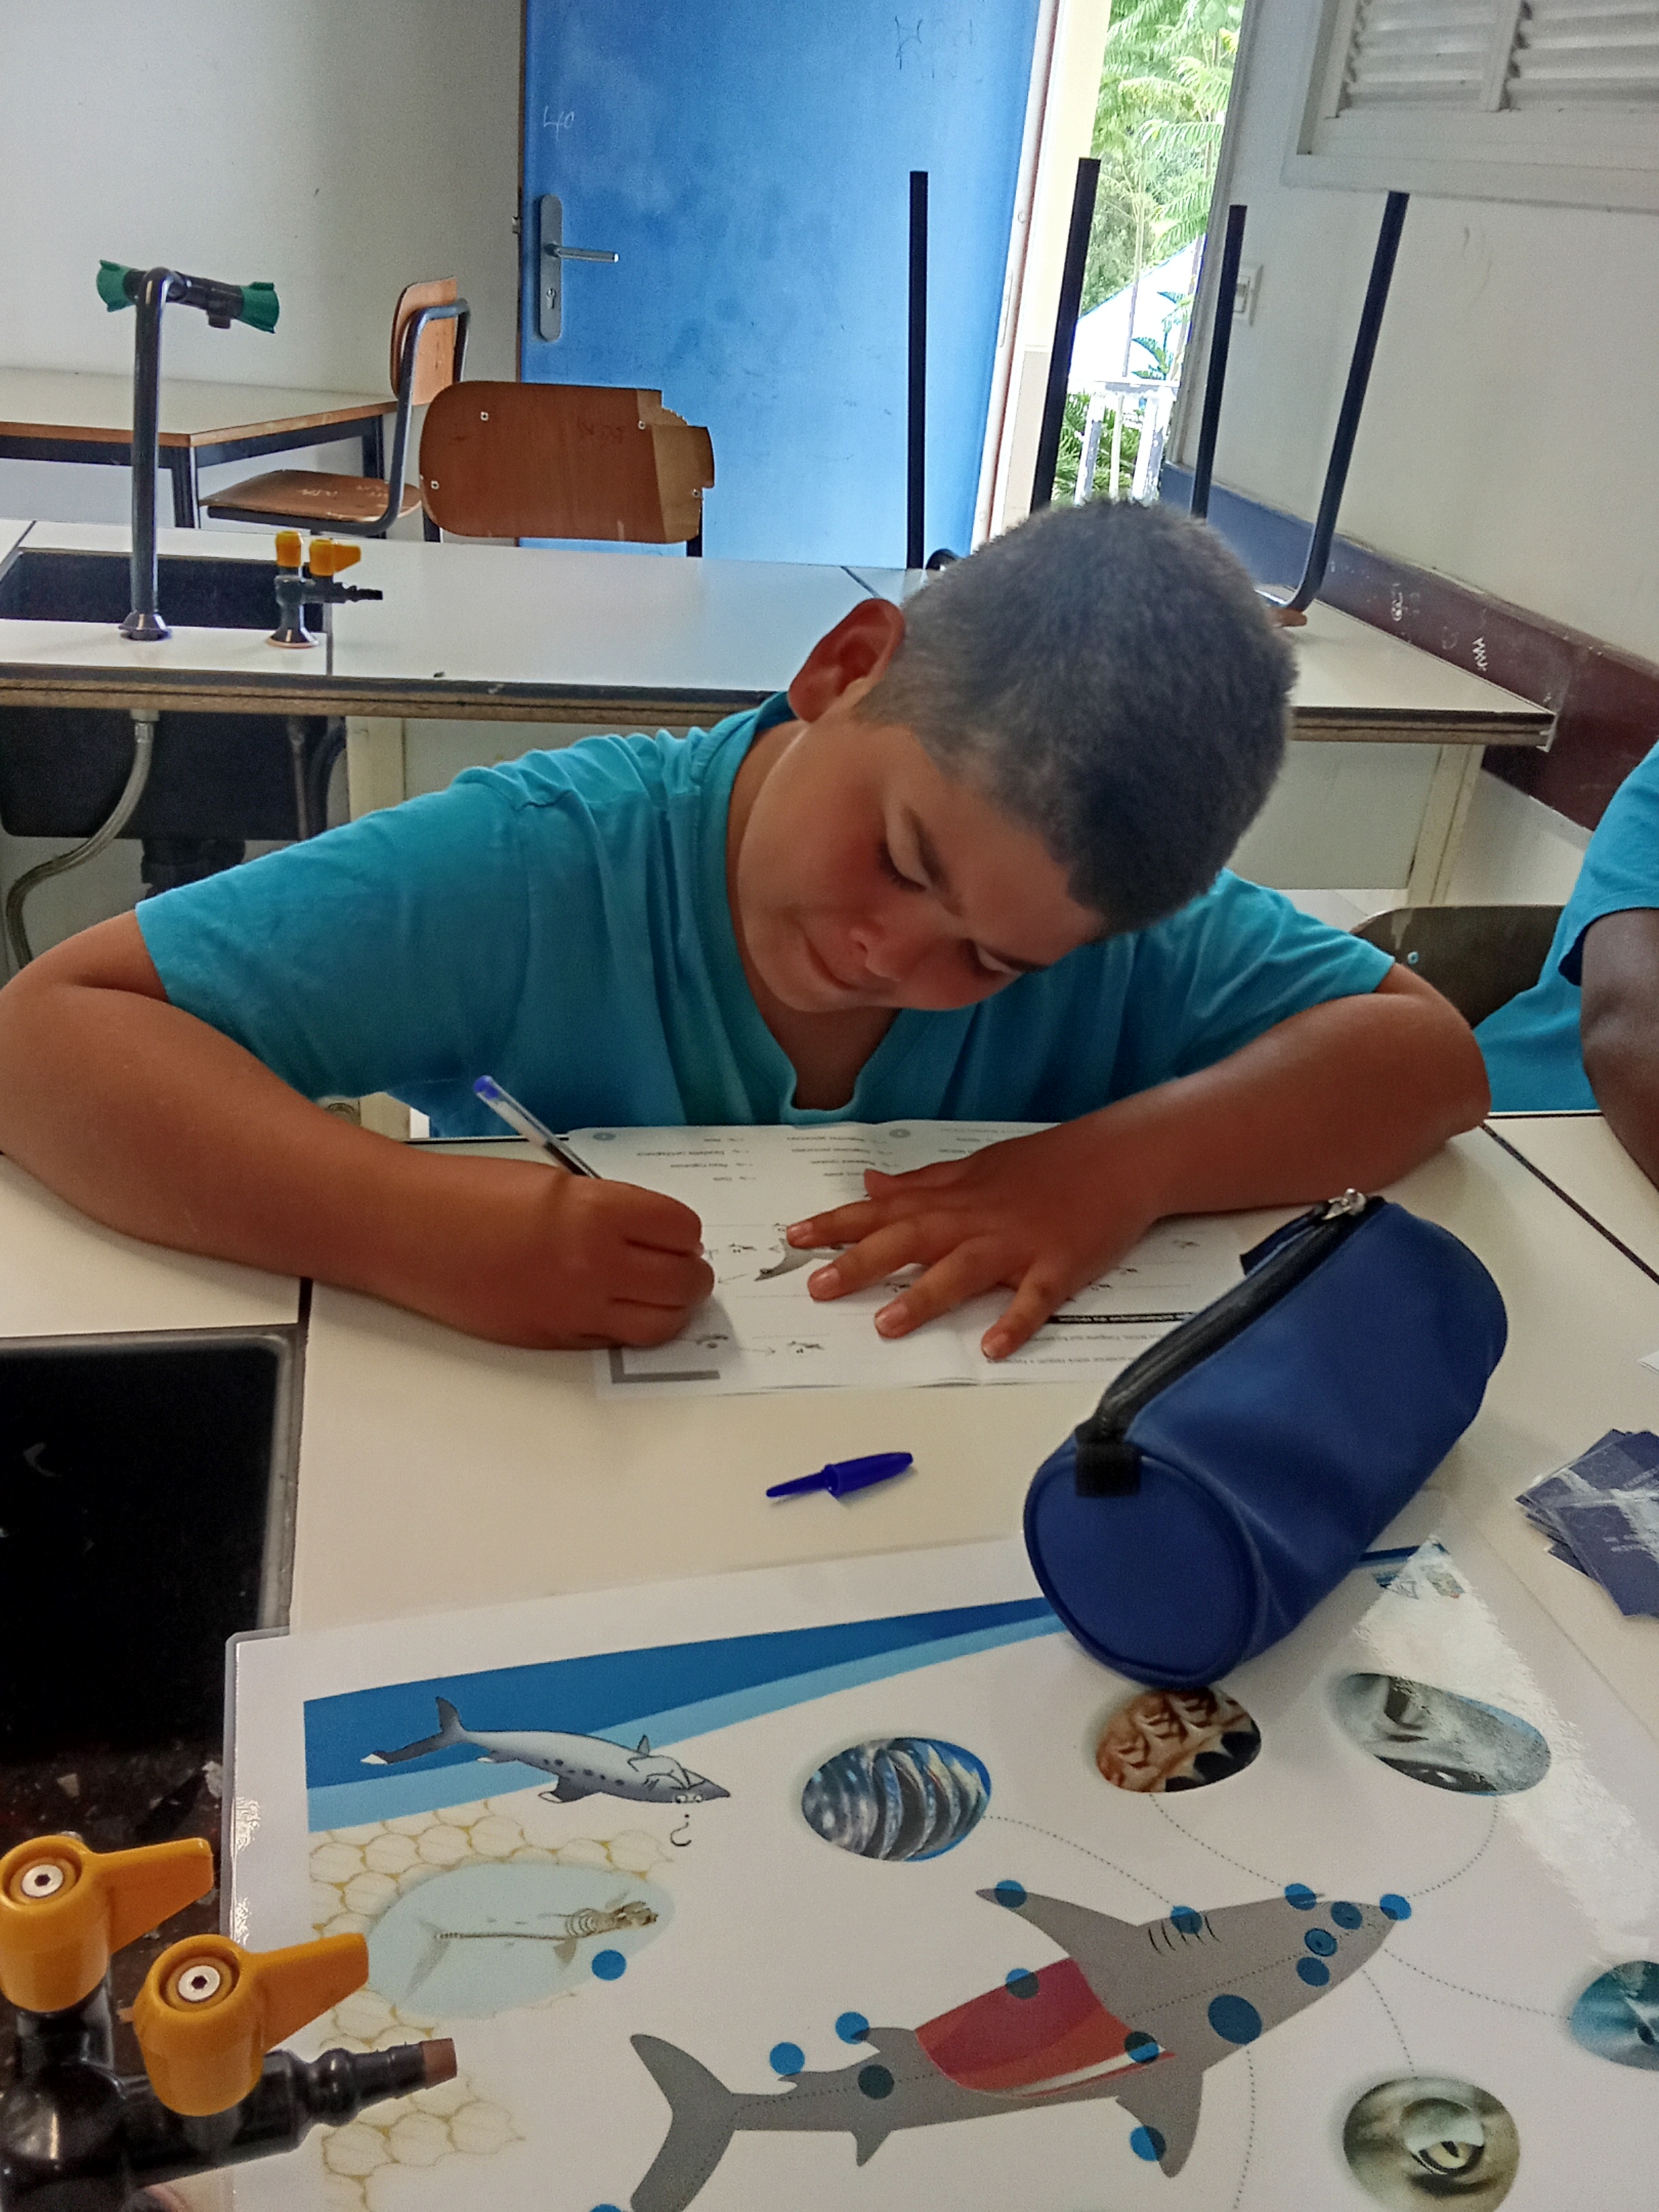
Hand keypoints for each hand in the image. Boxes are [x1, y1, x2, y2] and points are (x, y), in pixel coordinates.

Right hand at [413, 1164, 713, 1349]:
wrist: (407, 1230)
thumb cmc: (472, 1193)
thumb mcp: (557, 1184)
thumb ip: (610, 1211)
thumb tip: (654, 1238)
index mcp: (598, 1213)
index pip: (682, 1231)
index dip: (684, 1231)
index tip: (675, 1230)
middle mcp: (595, 1266)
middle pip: (684, 1283)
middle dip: (691, 1273)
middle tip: (678, 1262)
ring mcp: (574, 1311)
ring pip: (661, 1324)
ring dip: (671, 1307)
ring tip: (658, 1290)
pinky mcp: (552, 1340)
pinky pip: (616, 1341)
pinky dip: (629, 1325)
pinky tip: (614, 1304)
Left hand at [785, 1118, 1155, 1358]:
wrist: (1119, 1157)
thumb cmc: (1045, 1165)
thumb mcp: (974, 1167)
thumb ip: (920, 1184)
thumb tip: (870, 1184)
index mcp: (953, 1197)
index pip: (884, 1210)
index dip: (838, 1224)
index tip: (794, 1237)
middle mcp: (976, 1219)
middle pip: (910, 1240)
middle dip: (862, 1263)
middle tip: (817, 1286)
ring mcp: (1018, 1244)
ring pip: (963, 1270)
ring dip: (924, 1296)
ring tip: (887, 1325)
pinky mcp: (1059, 1266)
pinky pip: (1034, 1298)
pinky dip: (1014, 1321)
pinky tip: (993, 1347)